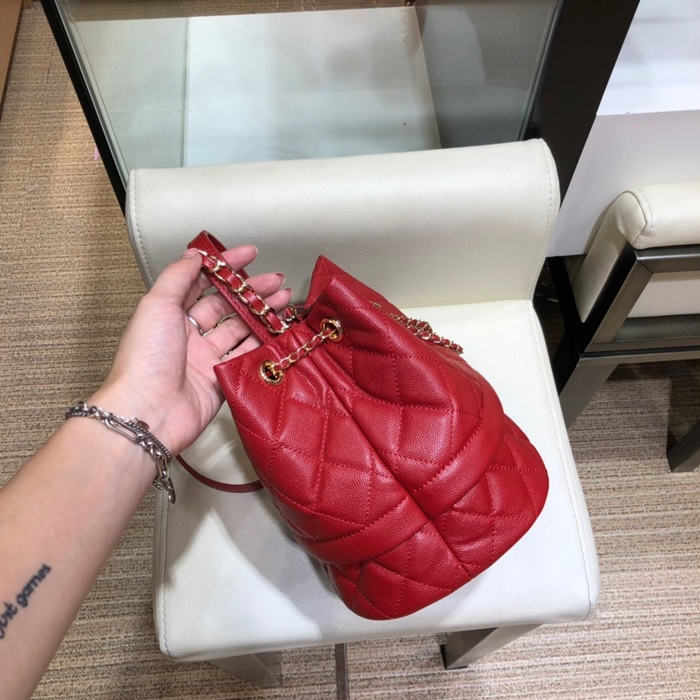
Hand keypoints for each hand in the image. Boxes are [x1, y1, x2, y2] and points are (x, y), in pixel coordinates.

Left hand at [91, 245, 291, 453]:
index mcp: (170, 315)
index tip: (249, 255)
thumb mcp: (157, 305)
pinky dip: (263, 345)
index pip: (202, 282)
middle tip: (277, 281)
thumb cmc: (145, 359)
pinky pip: (246, 358)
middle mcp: (188, 336)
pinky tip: (277, 333)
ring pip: (240, 330)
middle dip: (252, 291)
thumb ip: (178, 277)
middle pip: (227, 306)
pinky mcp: (221, 381)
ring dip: (262, 314)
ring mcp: (205, 359)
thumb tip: (195, 254)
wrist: (149, 412)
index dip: (226, 267)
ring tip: (284, 301)